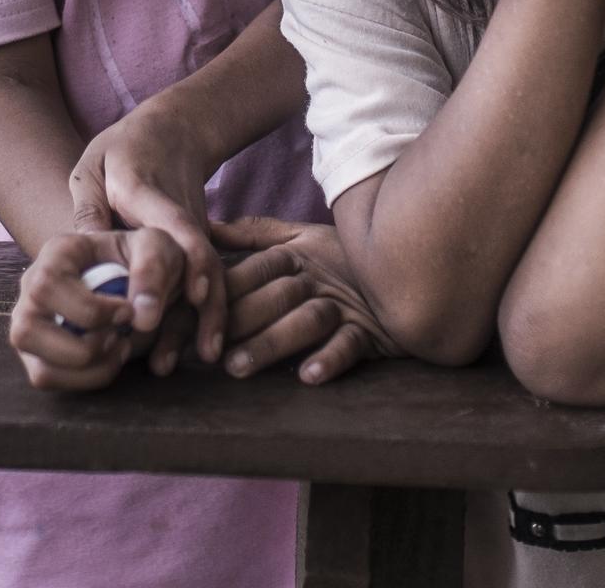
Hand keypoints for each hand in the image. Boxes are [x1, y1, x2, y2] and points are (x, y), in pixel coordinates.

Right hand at [9, 228, 196, 390]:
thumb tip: (142, 320)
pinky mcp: (40, 354)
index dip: (89, 310)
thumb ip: (153, 270)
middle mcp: (32, 289)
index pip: (47, 286)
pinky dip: (87, 380)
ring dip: (88, 369)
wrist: (144, 280)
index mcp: (56, 254)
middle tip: (121, 335)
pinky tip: (111, 359)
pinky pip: (49, 381)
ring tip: (119, 347)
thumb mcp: (157, 247)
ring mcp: (31, 324)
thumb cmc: (144, 259)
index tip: (129, 313)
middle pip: (27, 330)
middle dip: (85, 346)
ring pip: (39, 368)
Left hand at [70, 100, 227, 362]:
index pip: (170, 229)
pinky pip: (206, 282)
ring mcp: (196, 232)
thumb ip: (88, 207)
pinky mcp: (199, 246)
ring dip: (205, 320)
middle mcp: (180, 217)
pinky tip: (200, 347)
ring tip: (192, 359)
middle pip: (196, 265)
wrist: (176, 131)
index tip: (172, 302)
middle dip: (191, 310)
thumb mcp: (93, 166)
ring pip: (208, 279)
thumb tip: (82, 254)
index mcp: (147, 192)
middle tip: (165, 357)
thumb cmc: (124, 150)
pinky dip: (206, 315)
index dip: (173, 266)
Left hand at [211, 217, 398, 385]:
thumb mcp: (302, 236)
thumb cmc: (345, 257)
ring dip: (271, 343)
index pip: (255, 270)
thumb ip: (255, 234)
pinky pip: (351, 343)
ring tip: (239, 367)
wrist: (412, 265)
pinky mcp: (373, 331)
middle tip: (205, 349)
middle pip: (275, 296)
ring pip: (307, 321)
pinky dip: (330, 359)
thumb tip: (207, 227)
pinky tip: (308, 376)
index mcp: (297, 255)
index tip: (192, 312)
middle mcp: (318, 279)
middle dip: (240, 321)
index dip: (224, 289)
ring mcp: (346, 305)